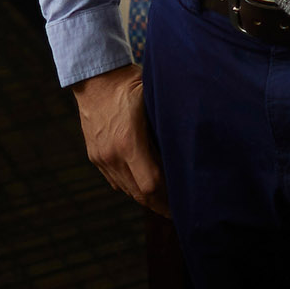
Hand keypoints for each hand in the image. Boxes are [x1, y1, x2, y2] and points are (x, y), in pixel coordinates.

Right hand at [71, 63, 170, 216]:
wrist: (95, 79)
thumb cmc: (131, 84)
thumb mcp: (155, 99)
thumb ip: (170, 123)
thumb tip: (194, 142)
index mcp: (128, 142)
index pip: (151, 184)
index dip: (168, 199)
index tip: (184, 204)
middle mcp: (112, 155)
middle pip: (139, 194)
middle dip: (160, 204)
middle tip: (180, 209)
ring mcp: (101, 158)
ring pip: (127, 190)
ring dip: (146, 198)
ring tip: (166, 200)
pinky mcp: (95, 156)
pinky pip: (115, 181)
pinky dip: (131, 187)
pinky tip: (145, 186)